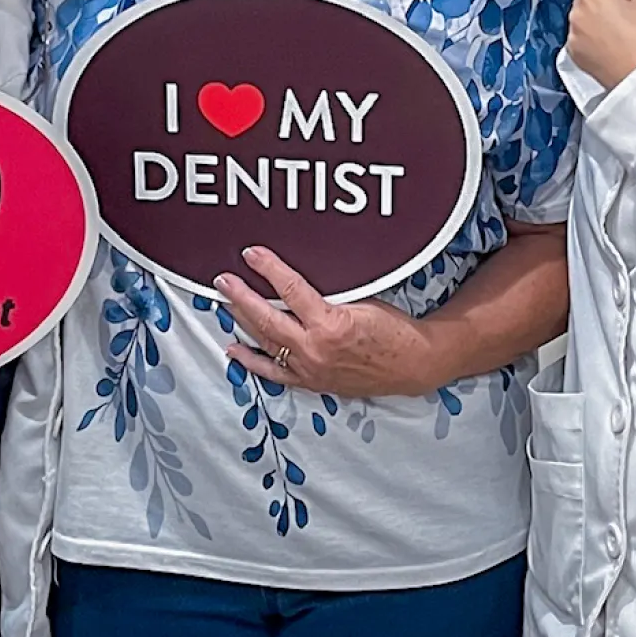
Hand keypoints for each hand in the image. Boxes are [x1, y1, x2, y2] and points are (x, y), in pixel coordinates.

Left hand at [217, 246, 440, 397]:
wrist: (412, 364)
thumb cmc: (393, 330)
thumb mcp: (362, 300)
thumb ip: (329, 294)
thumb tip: (297, 279)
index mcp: (330, 324)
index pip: (290, 289)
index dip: (268, 269)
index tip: (251, 254)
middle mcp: (315, 349)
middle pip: (267, 319)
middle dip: (241, 297)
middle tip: (223, 280)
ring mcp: (311, 369)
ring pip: (266, 343)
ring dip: (242, 322)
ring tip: (225, 303)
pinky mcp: (312, 382)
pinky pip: (275, 373)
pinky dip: (252, 361)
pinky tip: (234, 349)